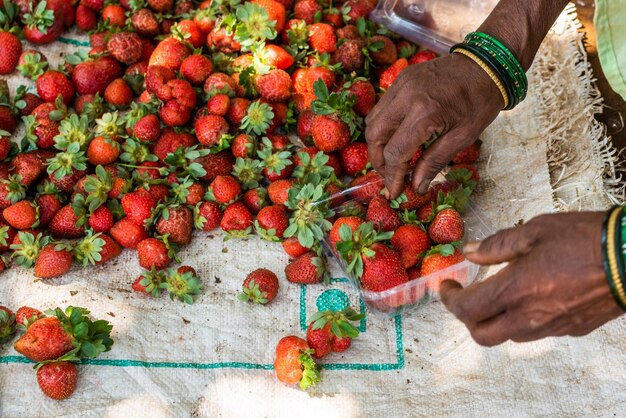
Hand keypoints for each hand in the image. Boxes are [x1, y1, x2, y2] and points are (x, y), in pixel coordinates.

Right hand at [365, 53, 502, 197]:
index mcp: (424, 113)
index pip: (396, 152)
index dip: (392, 176)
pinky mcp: (401, 79)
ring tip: (393, 158)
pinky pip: (382, 107)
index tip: (394, 192)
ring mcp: (401, 85)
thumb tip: (416, 187)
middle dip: (378, 160)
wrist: (487, 63)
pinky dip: (384, 126)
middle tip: (390, 175)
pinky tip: (398, 136)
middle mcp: (406, 97)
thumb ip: (435, 162)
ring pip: (373, 120)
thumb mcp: (463, 137)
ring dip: (378, 143)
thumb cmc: (480, 102)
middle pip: (375, 135)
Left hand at [440, 212, 623, 345]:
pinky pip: (535, 332)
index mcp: (516, 291)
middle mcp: (530, 316)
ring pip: (509, 336)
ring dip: (494, 320)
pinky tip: (529, 298)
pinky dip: (521, 320)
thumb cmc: (584, 238)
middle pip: (482, 334)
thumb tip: (469, 252)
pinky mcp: (571, 329)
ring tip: (497, 294)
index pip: (467, 310)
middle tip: (466, 295)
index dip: (450, 300)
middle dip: (466, 318)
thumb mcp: (534, 231)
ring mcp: (552, 327)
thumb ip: (497, 245)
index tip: (446, 286)